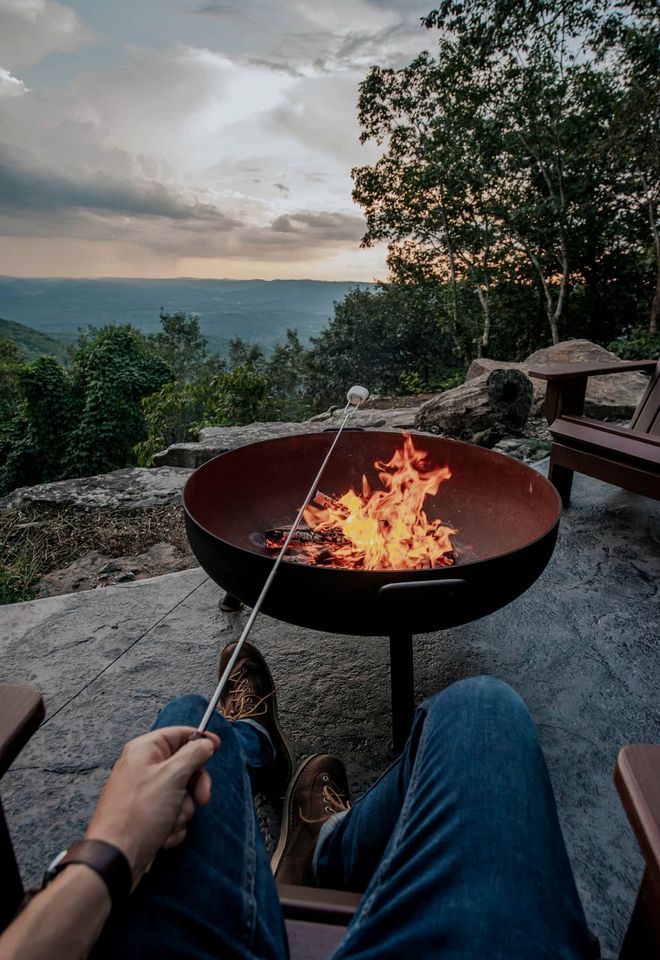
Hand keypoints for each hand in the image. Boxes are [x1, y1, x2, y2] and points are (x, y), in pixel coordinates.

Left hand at [85, 726, 219, 886]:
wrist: (117, 858)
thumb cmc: (141, 813)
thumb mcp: (172, 776)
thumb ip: (193, 754)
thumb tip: (205, 743)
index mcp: (145, 750)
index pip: (178, 734)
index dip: (199, 739)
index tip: (217, 747)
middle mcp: (144, 768)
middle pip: (185, 766)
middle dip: (194, 786)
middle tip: (201, 798)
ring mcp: (147, 793)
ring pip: (182, 793)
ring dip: (183, 810)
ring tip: (170, 821)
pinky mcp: (149, 815)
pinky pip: (173, 813)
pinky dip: (174, 825)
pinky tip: (163, 835)